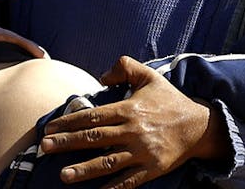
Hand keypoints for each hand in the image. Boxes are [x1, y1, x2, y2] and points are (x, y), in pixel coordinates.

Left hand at [41, 57, 227, 187]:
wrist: (200, 126)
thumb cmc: (170, 101)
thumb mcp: (150, 77)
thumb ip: (125, 68)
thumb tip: (102, 76)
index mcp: (129, 109)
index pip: (93, 116)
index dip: (69, 121)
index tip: (49, 127)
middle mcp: (133, 131)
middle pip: (94, 139)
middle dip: (67, 143)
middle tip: (45, 148)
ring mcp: (142, 152)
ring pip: (107, 162)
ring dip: (84, 170)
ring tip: (63, 175)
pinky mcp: (152, 169)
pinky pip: (128, 181)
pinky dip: (111, 188)